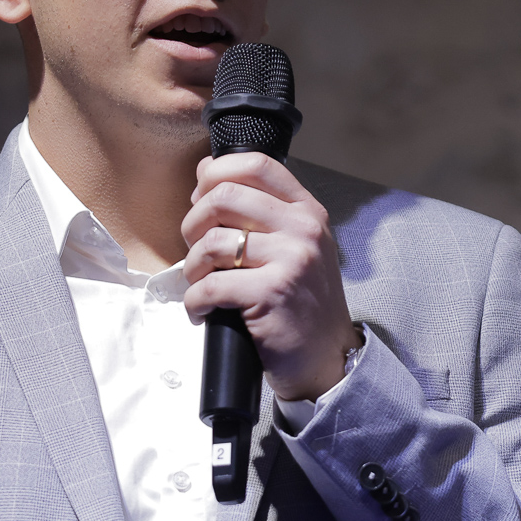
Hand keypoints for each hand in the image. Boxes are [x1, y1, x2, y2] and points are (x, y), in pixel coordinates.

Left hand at [180, 152, 361, 400]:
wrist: (327, 356)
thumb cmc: (302, 301)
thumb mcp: (296, 245)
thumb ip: (260, 210)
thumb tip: (206, 171)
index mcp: (306, 211)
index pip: (256, 165)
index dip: (216, 174)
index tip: (201, 198)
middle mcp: (303, 229)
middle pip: (225, 197)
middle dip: (194, 223)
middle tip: (196, 249)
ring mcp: (291, 260)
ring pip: (212, 242)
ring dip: (193, 267)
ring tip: (201, 283)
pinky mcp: (272, 293)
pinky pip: (210, 286)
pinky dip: (195, 301)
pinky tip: (203, 311)